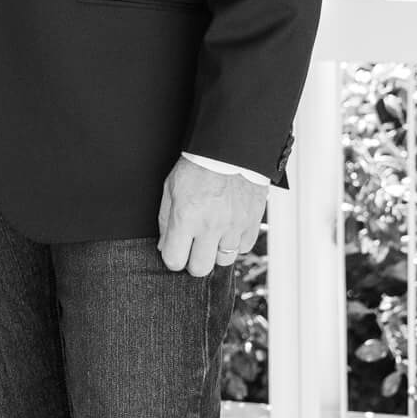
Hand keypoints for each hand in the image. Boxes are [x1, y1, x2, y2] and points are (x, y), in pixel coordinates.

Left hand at [156, 156, 266, 277]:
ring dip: (215, 251)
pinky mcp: (252, 223)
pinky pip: (243, 248)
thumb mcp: (171, 188)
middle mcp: (210, 226)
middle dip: (193, 261)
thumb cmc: (197, 165)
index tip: (174, 251)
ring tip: (212, 234)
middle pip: (199, 268)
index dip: (172, 258)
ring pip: (223, 261)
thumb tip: (164, 247)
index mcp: (186, 217)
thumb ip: (165, 220)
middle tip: (193, 247)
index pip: (174, 260)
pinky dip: (235, 242)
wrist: (230, 149)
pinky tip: (228, 228)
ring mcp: (233, 226)